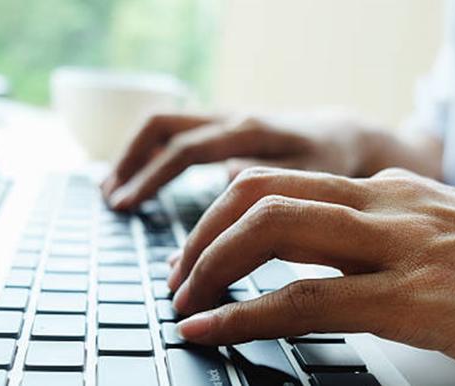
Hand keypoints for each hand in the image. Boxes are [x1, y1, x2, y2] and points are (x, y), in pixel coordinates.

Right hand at [101, 111, 378, 209]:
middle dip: (129, 161)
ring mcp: (224, 119)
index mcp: (247, 131)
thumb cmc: (332, 161)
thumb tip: (225, 175)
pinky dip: (152, 153)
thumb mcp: (314, 174)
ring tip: (114, 190)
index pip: (183, 150)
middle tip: (110, 199)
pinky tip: (142, 179)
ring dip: (134, 154)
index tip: (123, 206)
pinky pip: (177, 132)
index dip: (149, 179)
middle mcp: (229, 118)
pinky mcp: (223, 127)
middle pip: (162, 126)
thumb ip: (271, 176)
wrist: (344, 134)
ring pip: (165, 125)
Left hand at [169, 167, 454, 385]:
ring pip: (273, 230)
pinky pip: (305, 300)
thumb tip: (334, 258)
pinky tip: (212, 328)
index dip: (228, 216)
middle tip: (179, 275)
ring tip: (183, 301)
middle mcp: (391, 204)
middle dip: (203, 234)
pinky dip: (244, 314)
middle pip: (263, 194)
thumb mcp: (450, 238)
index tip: (203, 253)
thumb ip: (392, 236)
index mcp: (397, 192)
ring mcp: (403, 246)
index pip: (286, 183)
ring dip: (210, 265)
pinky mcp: (418, 299)